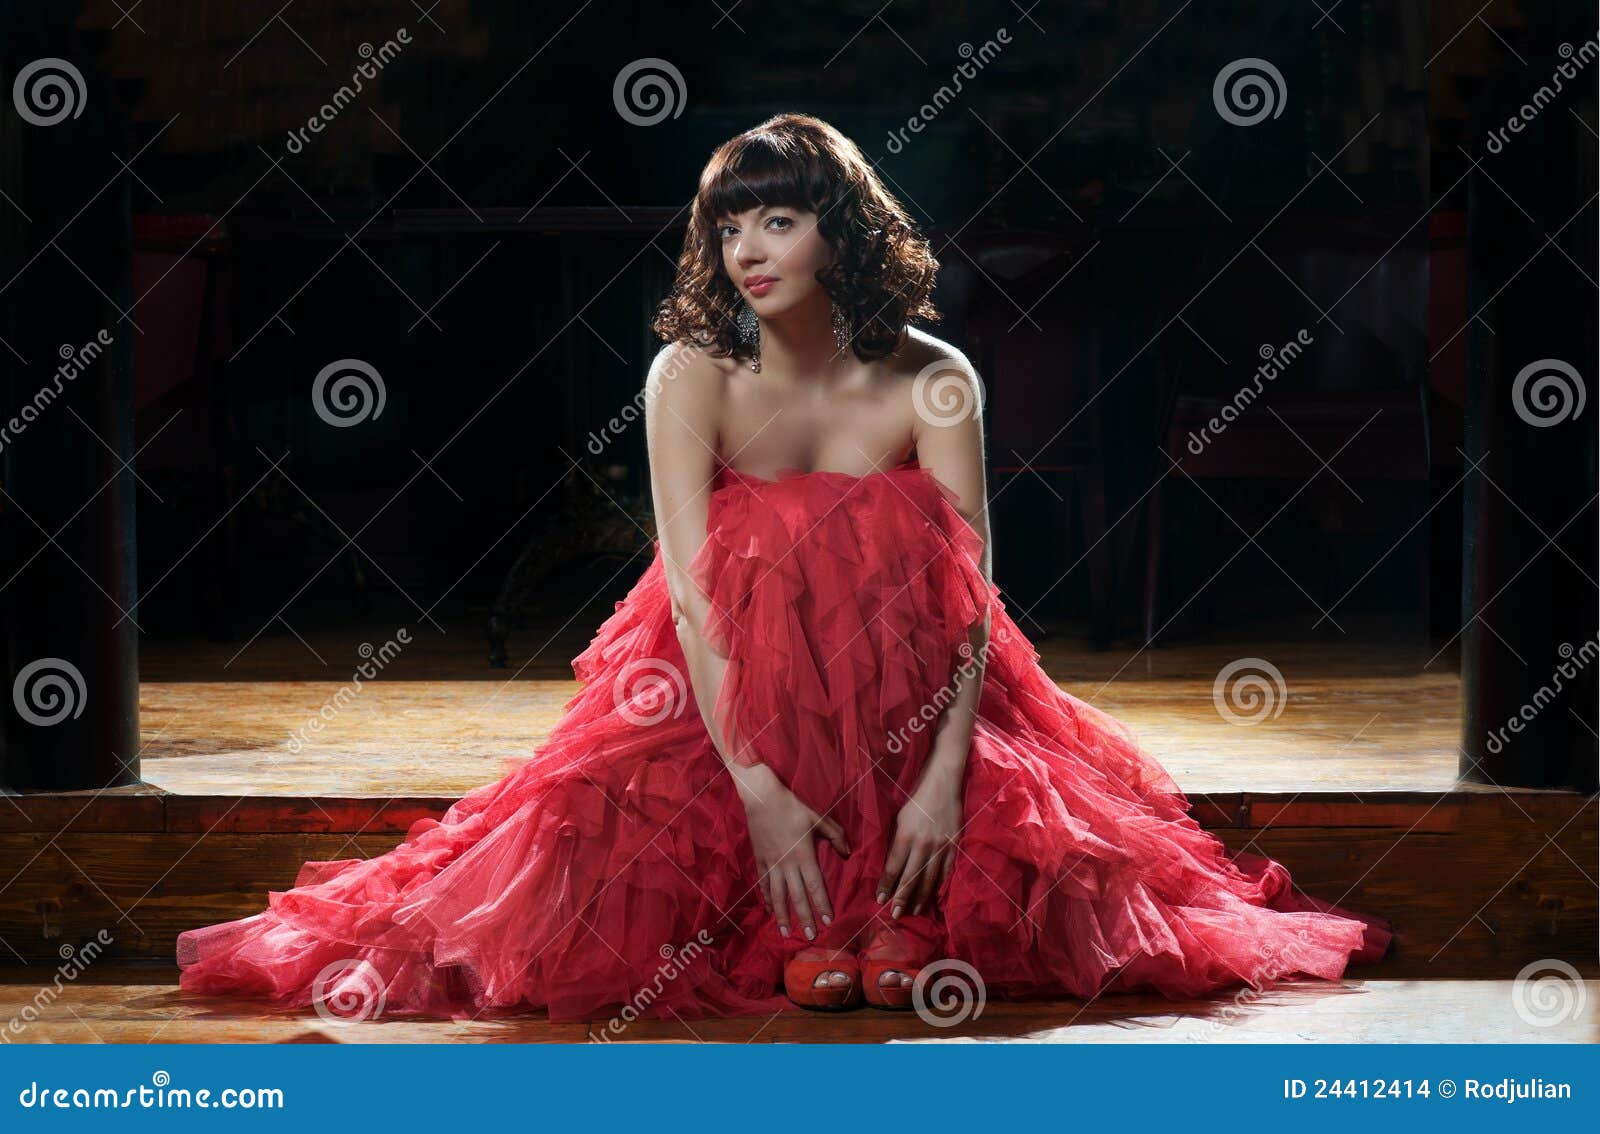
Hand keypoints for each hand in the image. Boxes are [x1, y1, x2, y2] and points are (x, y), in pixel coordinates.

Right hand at [732, 764, 849, 939]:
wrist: (762, 798)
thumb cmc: (794, 807)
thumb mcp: (819, 818)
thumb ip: (836, 836)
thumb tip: (847, 854)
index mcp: (804, 855)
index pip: (815, 886)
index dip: (822, 904)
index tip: (828, 921)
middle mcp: (787, 864)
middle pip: (797, 896)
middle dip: (804, 918)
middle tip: (810, 936)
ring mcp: (771, 864)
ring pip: (778, 895)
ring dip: (783, 915)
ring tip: (786, 933)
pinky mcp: (760, 861)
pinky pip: (764, 884)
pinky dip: (768, 899)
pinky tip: (771, 911)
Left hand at [876, 761, 962, 918]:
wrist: (944, 784)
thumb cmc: (917, 799)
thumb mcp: (899, 817)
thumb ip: (897, 841)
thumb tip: (891, 864)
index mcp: (906, 836)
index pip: (894, 867)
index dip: (886, 885)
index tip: (880, 900)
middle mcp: (923, 844)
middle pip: (911, 878)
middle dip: (902, 898)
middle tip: (895, 915)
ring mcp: (941, 847)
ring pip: (930, 879)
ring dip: (921, 898)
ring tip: (915, 911)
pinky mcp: (954, 846)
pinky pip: (947, 870)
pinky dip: (939, 885)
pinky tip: (934, 896)